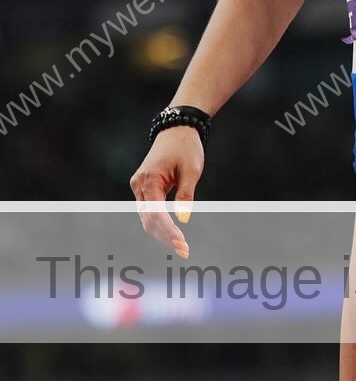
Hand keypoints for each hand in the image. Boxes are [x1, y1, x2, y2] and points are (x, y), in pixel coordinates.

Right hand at [130, 126, 203, 257]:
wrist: (177, 130)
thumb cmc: (186, 147)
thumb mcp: (192, 170)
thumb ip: (185, 195)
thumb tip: (183, 220)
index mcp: (149, 180)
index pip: (156, 214)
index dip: (168, 232)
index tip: (182, 244)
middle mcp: (139, 185)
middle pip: (149, 220)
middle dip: (165, 236)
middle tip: (184, 250)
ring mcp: (139, 187)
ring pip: (147, 217)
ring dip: (161, 232)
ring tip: (180, 245)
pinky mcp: (143, 187)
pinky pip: (149, 210)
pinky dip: (159, 222)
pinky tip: (171, 233)